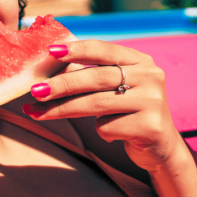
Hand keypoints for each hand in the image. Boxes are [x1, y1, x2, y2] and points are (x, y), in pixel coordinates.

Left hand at [22, 40, 182, 172]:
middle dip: (62, 84)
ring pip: (97, 103)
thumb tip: (46, 73)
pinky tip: (112, 133)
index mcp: (140, 61)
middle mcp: (150, 76)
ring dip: (62, 109)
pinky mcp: (150, 126)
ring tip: (37, 113)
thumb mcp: (114, 89)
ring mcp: (152, 101)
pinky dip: (101, 130)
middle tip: (35, 90)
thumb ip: (88, 76)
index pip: (104, 49)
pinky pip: (108, 127)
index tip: (50, 51)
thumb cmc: (127, 113)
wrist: (160, 147)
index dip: (76, 49)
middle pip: (97, 77)